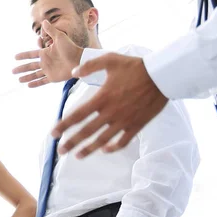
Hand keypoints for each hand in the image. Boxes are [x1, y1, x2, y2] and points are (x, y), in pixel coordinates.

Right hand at [13, 20, 83, 87]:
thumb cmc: (71, 48)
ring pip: (34, 74)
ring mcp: (49, 70)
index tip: (15, 57)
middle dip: (21, 68)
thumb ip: (51, 31)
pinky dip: (35, 84)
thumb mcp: (60, 37)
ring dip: (26, 77)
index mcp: (45, 53)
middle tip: (12, 71)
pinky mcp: (53, 77)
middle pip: (30, 66)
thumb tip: (44, 21)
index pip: (31, 54)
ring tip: (18, 80)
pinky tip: (28, 86)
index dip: (23, 56)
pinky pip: (42, 81)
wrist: (80, 59)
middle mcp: (45, 62)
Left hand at [53, 53, 167, 158]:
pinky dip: (113, 148)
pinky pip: (123, 141)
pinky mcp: (137, 125)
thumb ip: (89, 66)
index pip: (78, 115)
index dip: (64, 125)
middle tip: (60, 151)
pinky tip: (104, 150)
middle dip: (71, 143)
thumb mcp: (110, 59)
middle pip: (87, 131)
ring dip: (89, 149)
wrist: (162, 75)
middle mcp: (111, 112)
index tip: (54, 134)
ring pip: (103, 140)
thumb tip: (73, 73)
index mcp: (102, 97)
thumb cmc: (135, 66)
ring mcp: (124, 121)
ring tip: (78, 156)